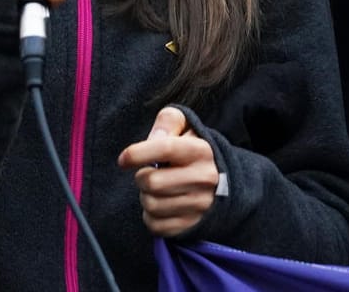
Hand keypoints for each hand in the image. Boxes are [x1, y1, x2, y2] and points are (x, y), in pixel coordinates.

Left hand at [117, 106, 219, 237]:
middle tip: (148, 173)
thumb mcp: (186, 126)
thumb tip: (152, 139)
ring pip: (151, 204)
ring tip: (156, 189)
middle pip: (151, 181)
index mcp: (200, 151)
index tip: (123, 159)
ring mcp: (200, 205)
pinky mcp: (192, 225)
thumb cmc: (194, 151)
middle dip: (141, 177)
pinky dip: (150, 216)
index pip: (164, 149)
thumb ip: (168, 122)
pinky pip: (155, 225)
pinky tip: (160, 205)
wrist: (224, 183)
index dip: (137, 153)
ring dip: (145, 196)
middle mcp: (203, 178)